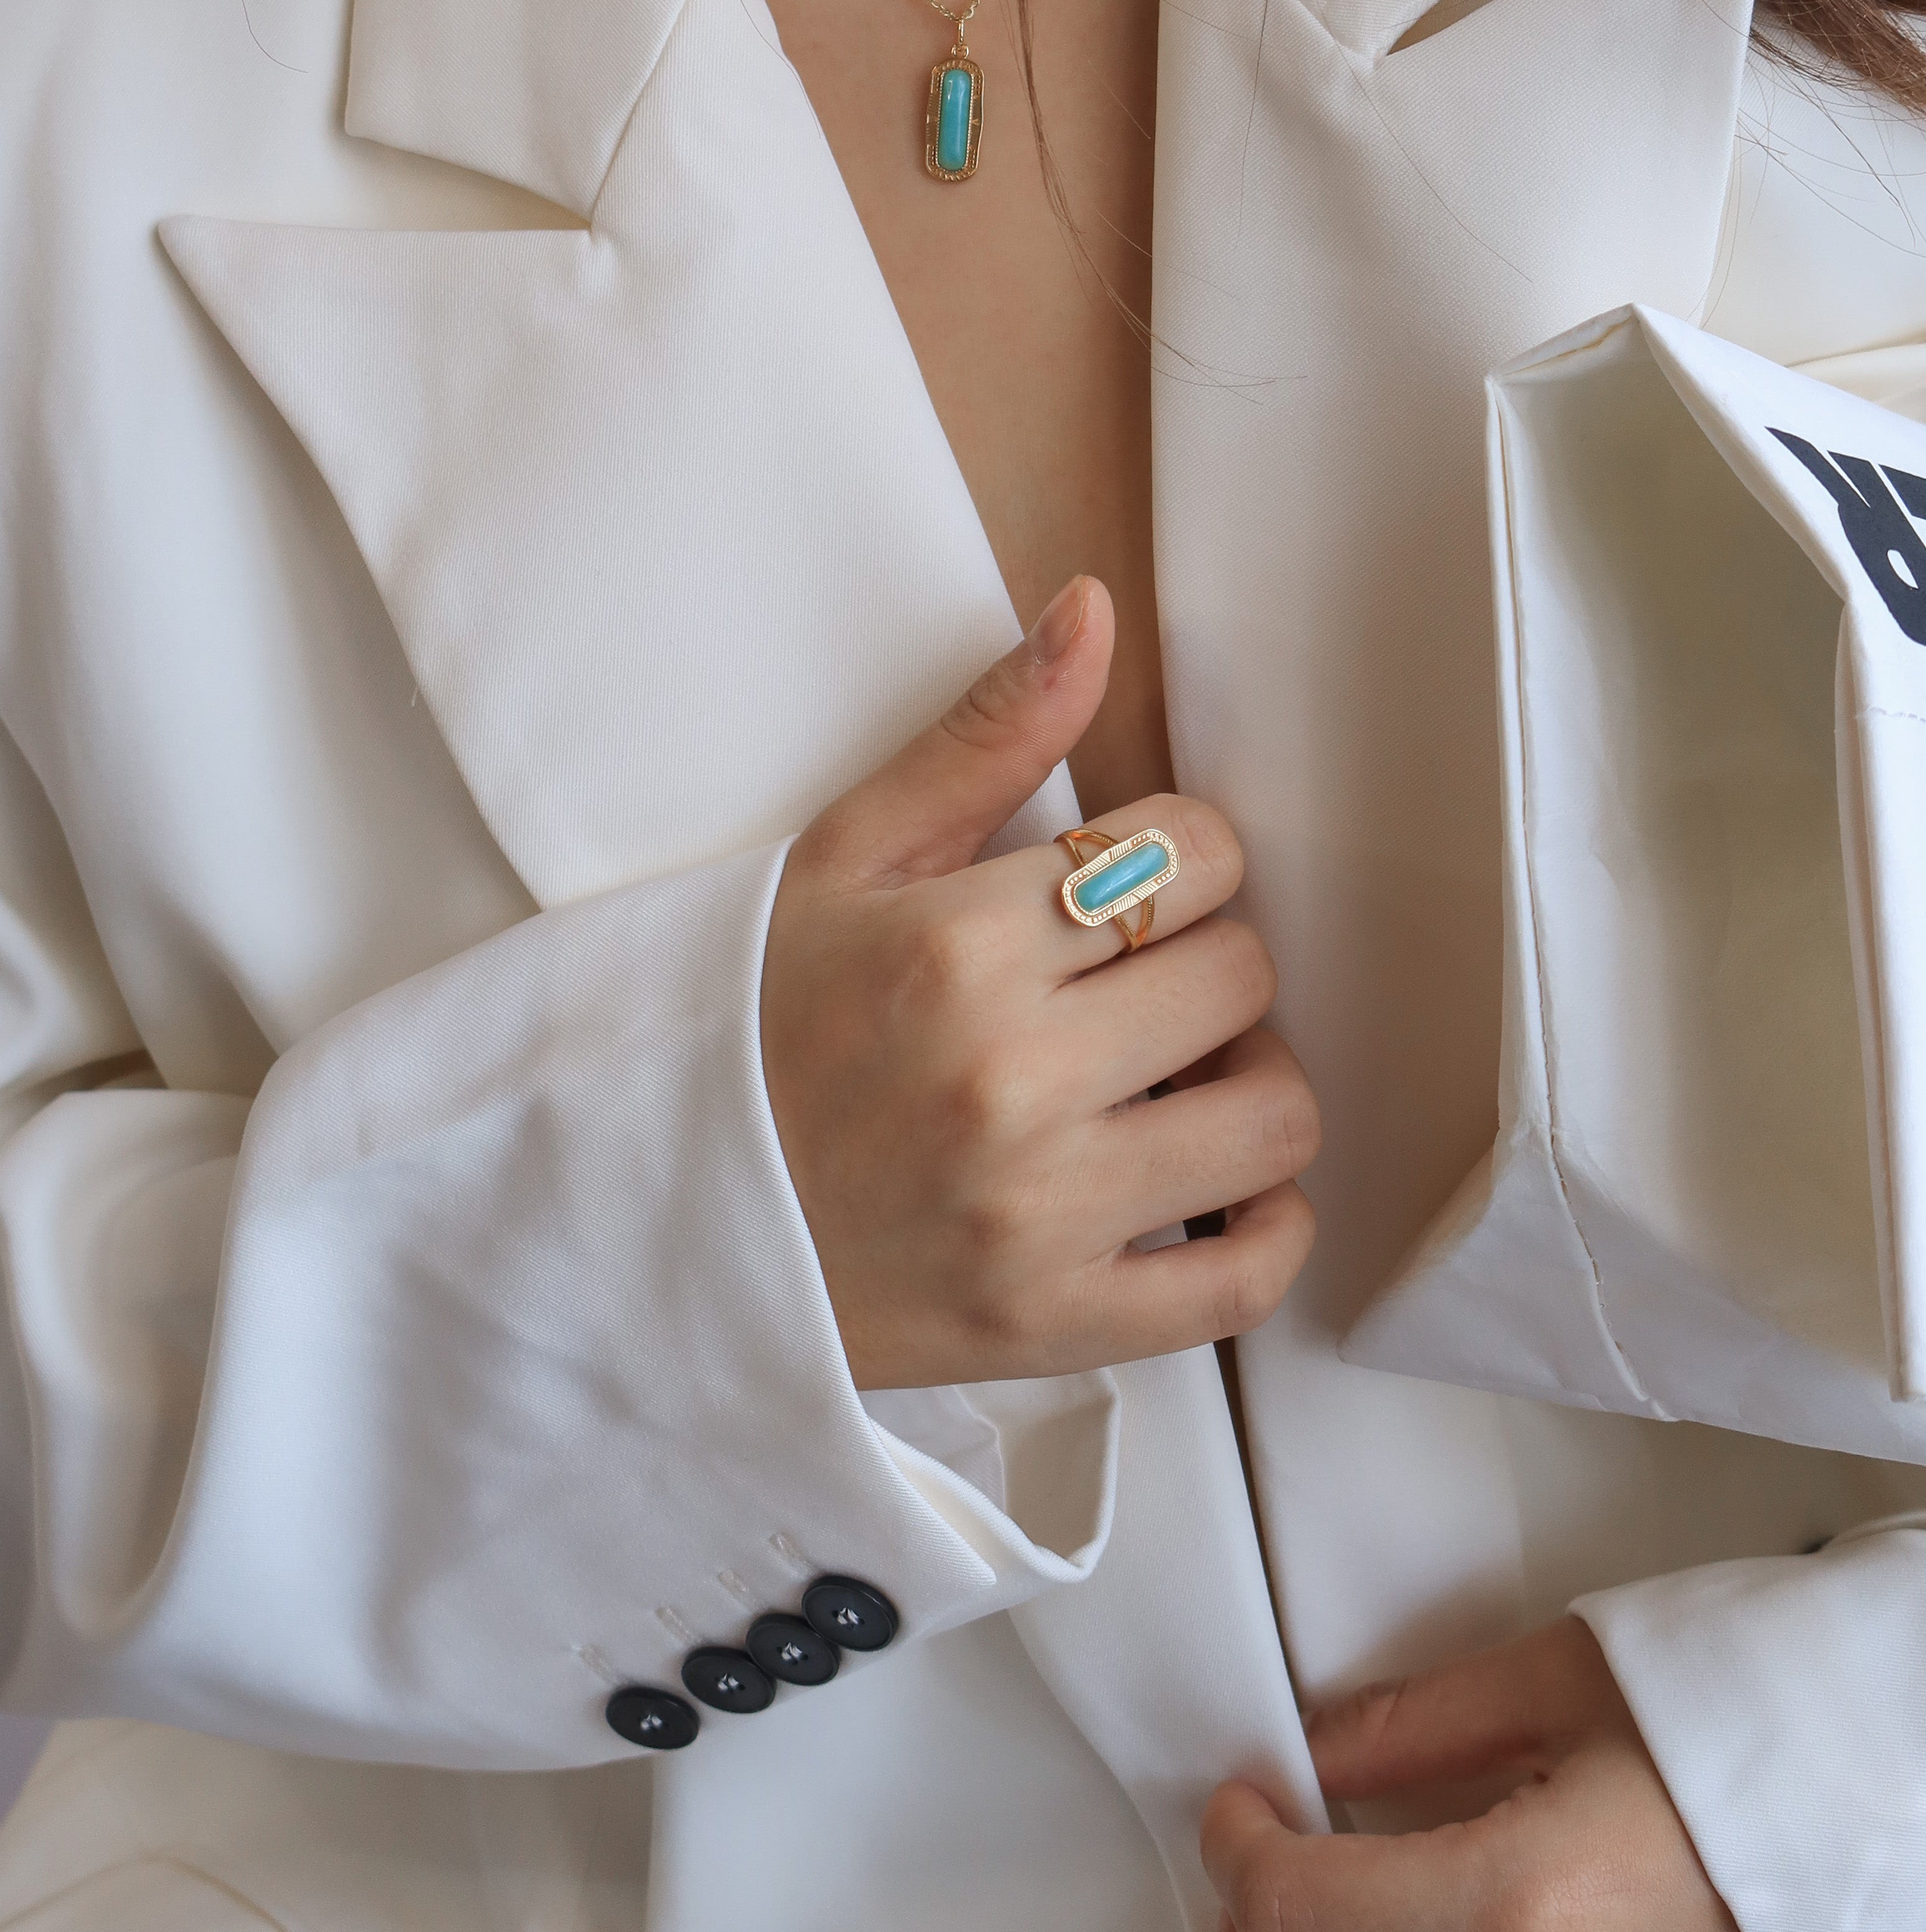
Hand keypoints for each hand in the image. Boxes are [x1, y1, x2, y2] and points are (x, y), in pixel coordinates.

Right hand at [761, 574, 1317, 1387]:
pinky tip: (1212, 1189)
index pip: (1197, 856)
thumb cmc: (750, 1026)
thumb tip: (1094, 608)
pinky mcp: (1052, 1323)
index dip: (1183, 857)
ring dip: (1248, 1087)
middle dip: (1205, 963)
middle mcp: (1011, 1080)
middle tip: (1135, 984)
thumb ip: (985, 735)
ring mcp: (1039, 1214)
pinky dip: (1262, 1231)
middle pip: (1243, 975)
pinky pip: (1242, 1280)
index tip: (1127, 888)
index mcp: (961, 948)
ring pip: (1274, 1117)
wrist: (645, 1223)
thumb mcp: (845, 857)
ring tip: (1175, 1081)